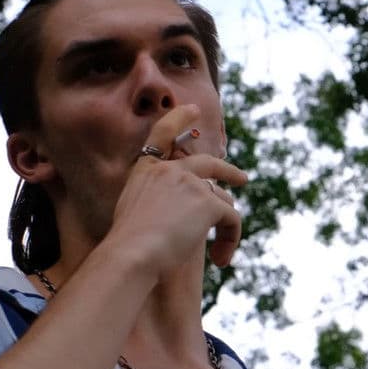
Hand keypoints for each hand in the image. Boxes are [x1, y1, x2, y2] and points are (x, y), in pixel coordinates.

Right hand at [107, 105, 247, 272]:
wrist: (132, 253)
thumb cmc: (125, 244)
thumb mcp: (130, 212)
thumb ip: (150, 201)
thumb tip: (171, 212)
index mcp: (145, 170)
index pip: (162, 133)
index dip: (178, 118)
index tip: (192, 109)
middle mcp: (169, 169)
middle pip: (207, 163)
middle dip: (228, 170)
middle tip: (242, 179)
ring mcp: (190, 182)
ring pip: (222, 199)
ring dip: (226, 226)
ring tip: (220, 253)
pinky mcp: (208, 202)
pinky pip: (231, 219)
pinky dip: (230, 240)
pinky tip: (221, 259)